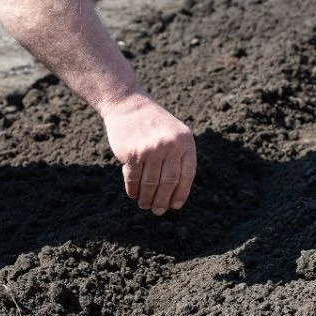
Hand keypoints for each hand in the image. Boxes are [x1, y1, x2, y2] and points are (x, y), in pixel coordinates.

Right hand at [102, 91, 196, 215]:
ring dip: (147, 198)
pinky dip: (133, 189)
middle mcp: (170, 145)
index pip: (187, 175)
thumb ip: (179, 157)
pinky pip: (133, 178)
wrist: (128, 104)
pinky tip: (133, 195)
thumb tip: (177, 193)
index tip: (175, 206)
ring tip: (145, 205)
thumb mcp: (174, 134)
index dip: (181, 193)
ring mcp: (150, 149)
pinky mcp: (132, 153)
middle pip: (169, 182)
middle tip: (158, 211)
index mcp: (185, 142)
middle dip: (163, 200)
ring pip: (150, 183)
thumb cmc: (153, 124)